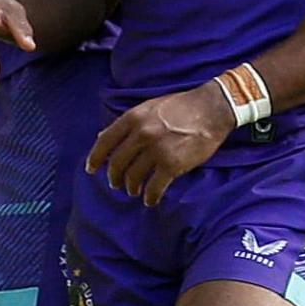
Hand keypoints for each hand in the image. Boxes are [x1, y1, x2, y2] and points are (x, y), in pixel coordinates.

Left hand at [88, 84, 232, 206]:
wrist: (213, 108)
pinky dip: (150, 197)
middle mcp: (141, 134)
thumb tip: (102, 136)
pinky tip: (150, 200)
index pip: (105, 142)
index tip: (91, 169)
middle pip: (117, 163)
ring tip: (134, 191)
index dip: (95, 158)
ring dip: (131, 188)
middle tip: (117, 184)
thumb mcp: (150, 107)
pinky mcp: (172, 165)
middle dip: (115, 177)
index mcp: (133, 118)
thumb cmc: (183, 106)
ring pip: (133, 177)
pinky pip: (154, 187)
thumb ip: (128, 122)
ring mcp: (156, 150)